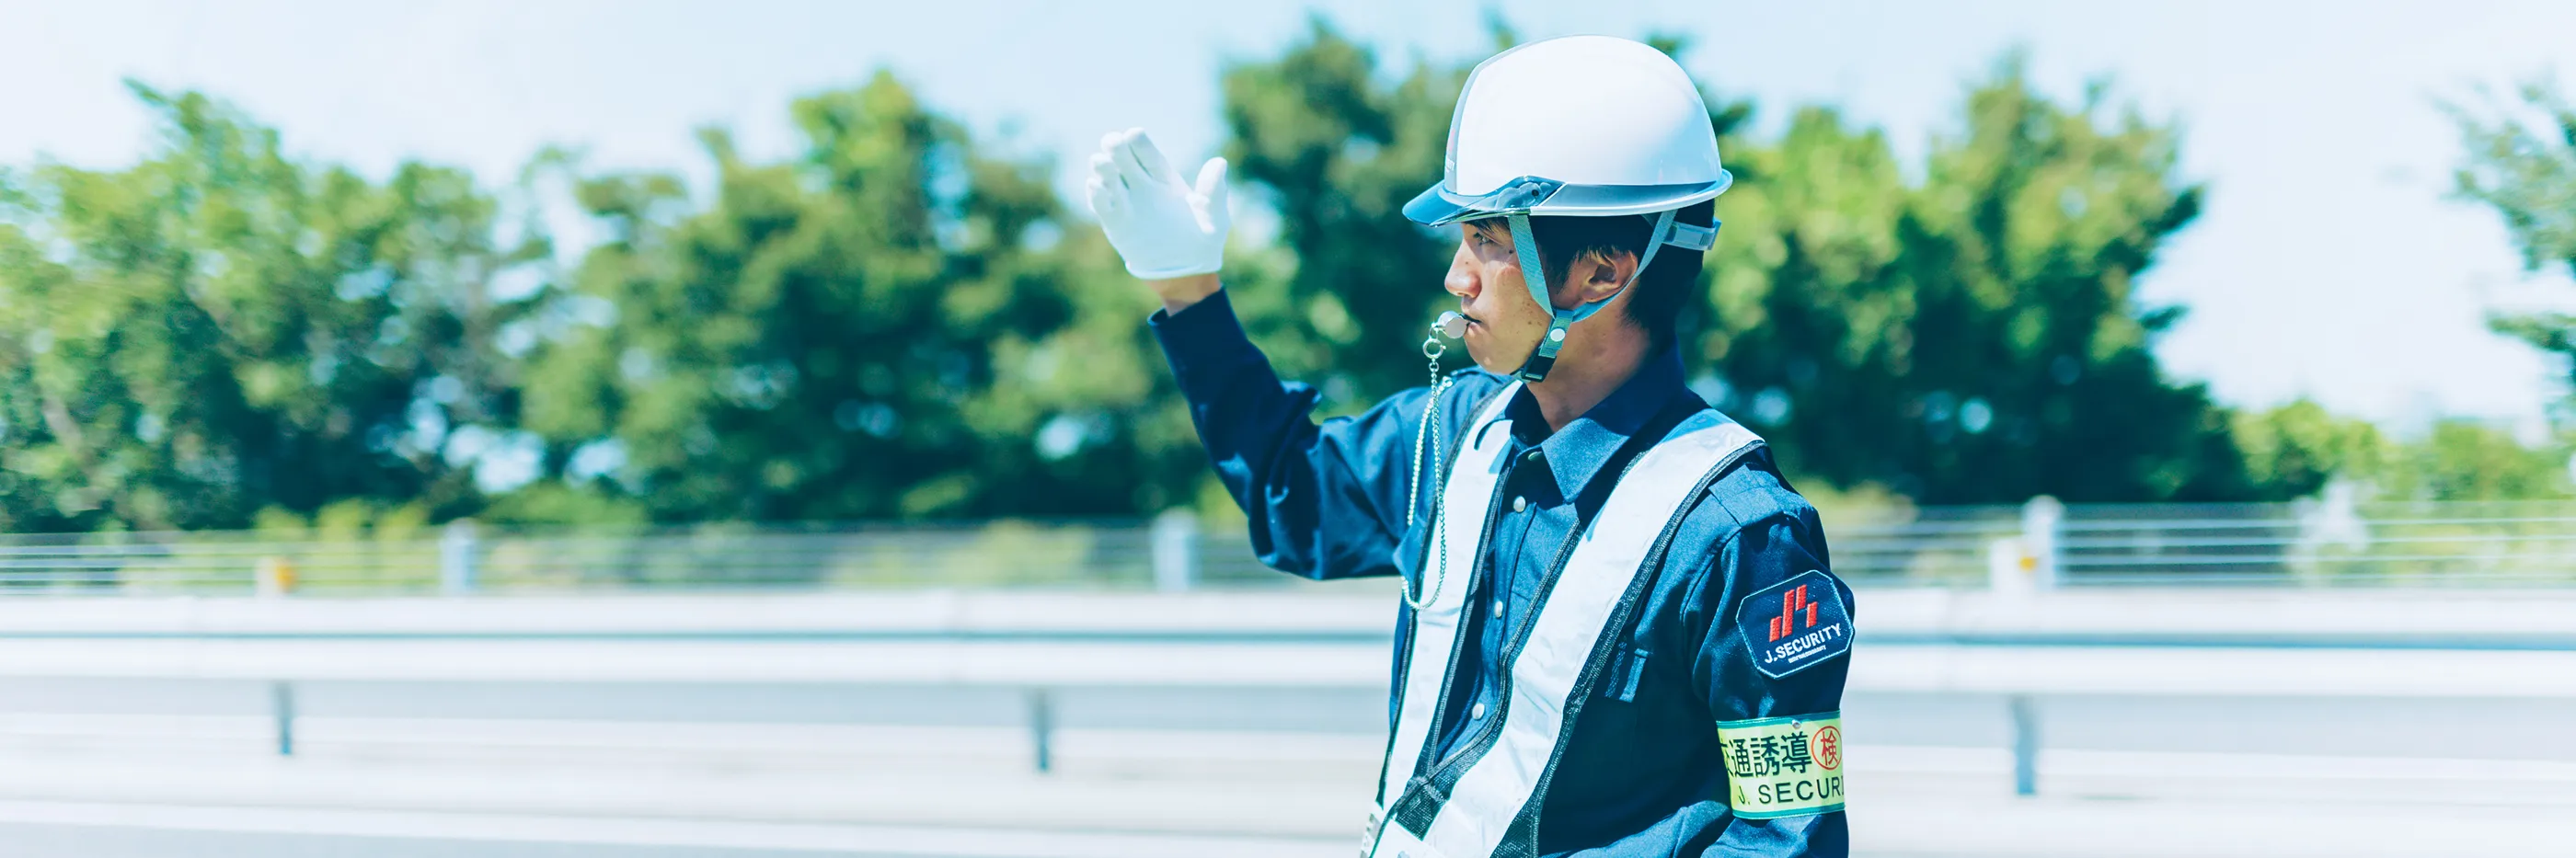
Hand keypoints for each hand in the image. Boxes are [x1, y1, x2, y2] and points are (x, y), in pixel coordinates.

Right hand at [1085, 128, 1229, 279]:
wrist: (1186, 271)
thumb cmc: (1203, 241)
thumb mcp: (1214, 217)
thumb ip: (1214, 191)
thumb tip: (1220, 163)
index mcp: (1165, 179)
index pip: (1149, 156)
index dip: (1140, 144)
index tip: (1133, 134)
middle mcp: (1142, 186)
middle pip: (1125, 161)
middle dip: (1117, 149)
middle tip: (1111, 140)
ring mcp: (1127, 203)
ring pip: (1110, 180)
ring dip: (1103, 170)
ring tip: (1100, 161)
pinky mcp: (1116, 223)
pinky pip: (1103, 206)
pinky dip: (1097, 196)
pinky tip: (1095, 186)